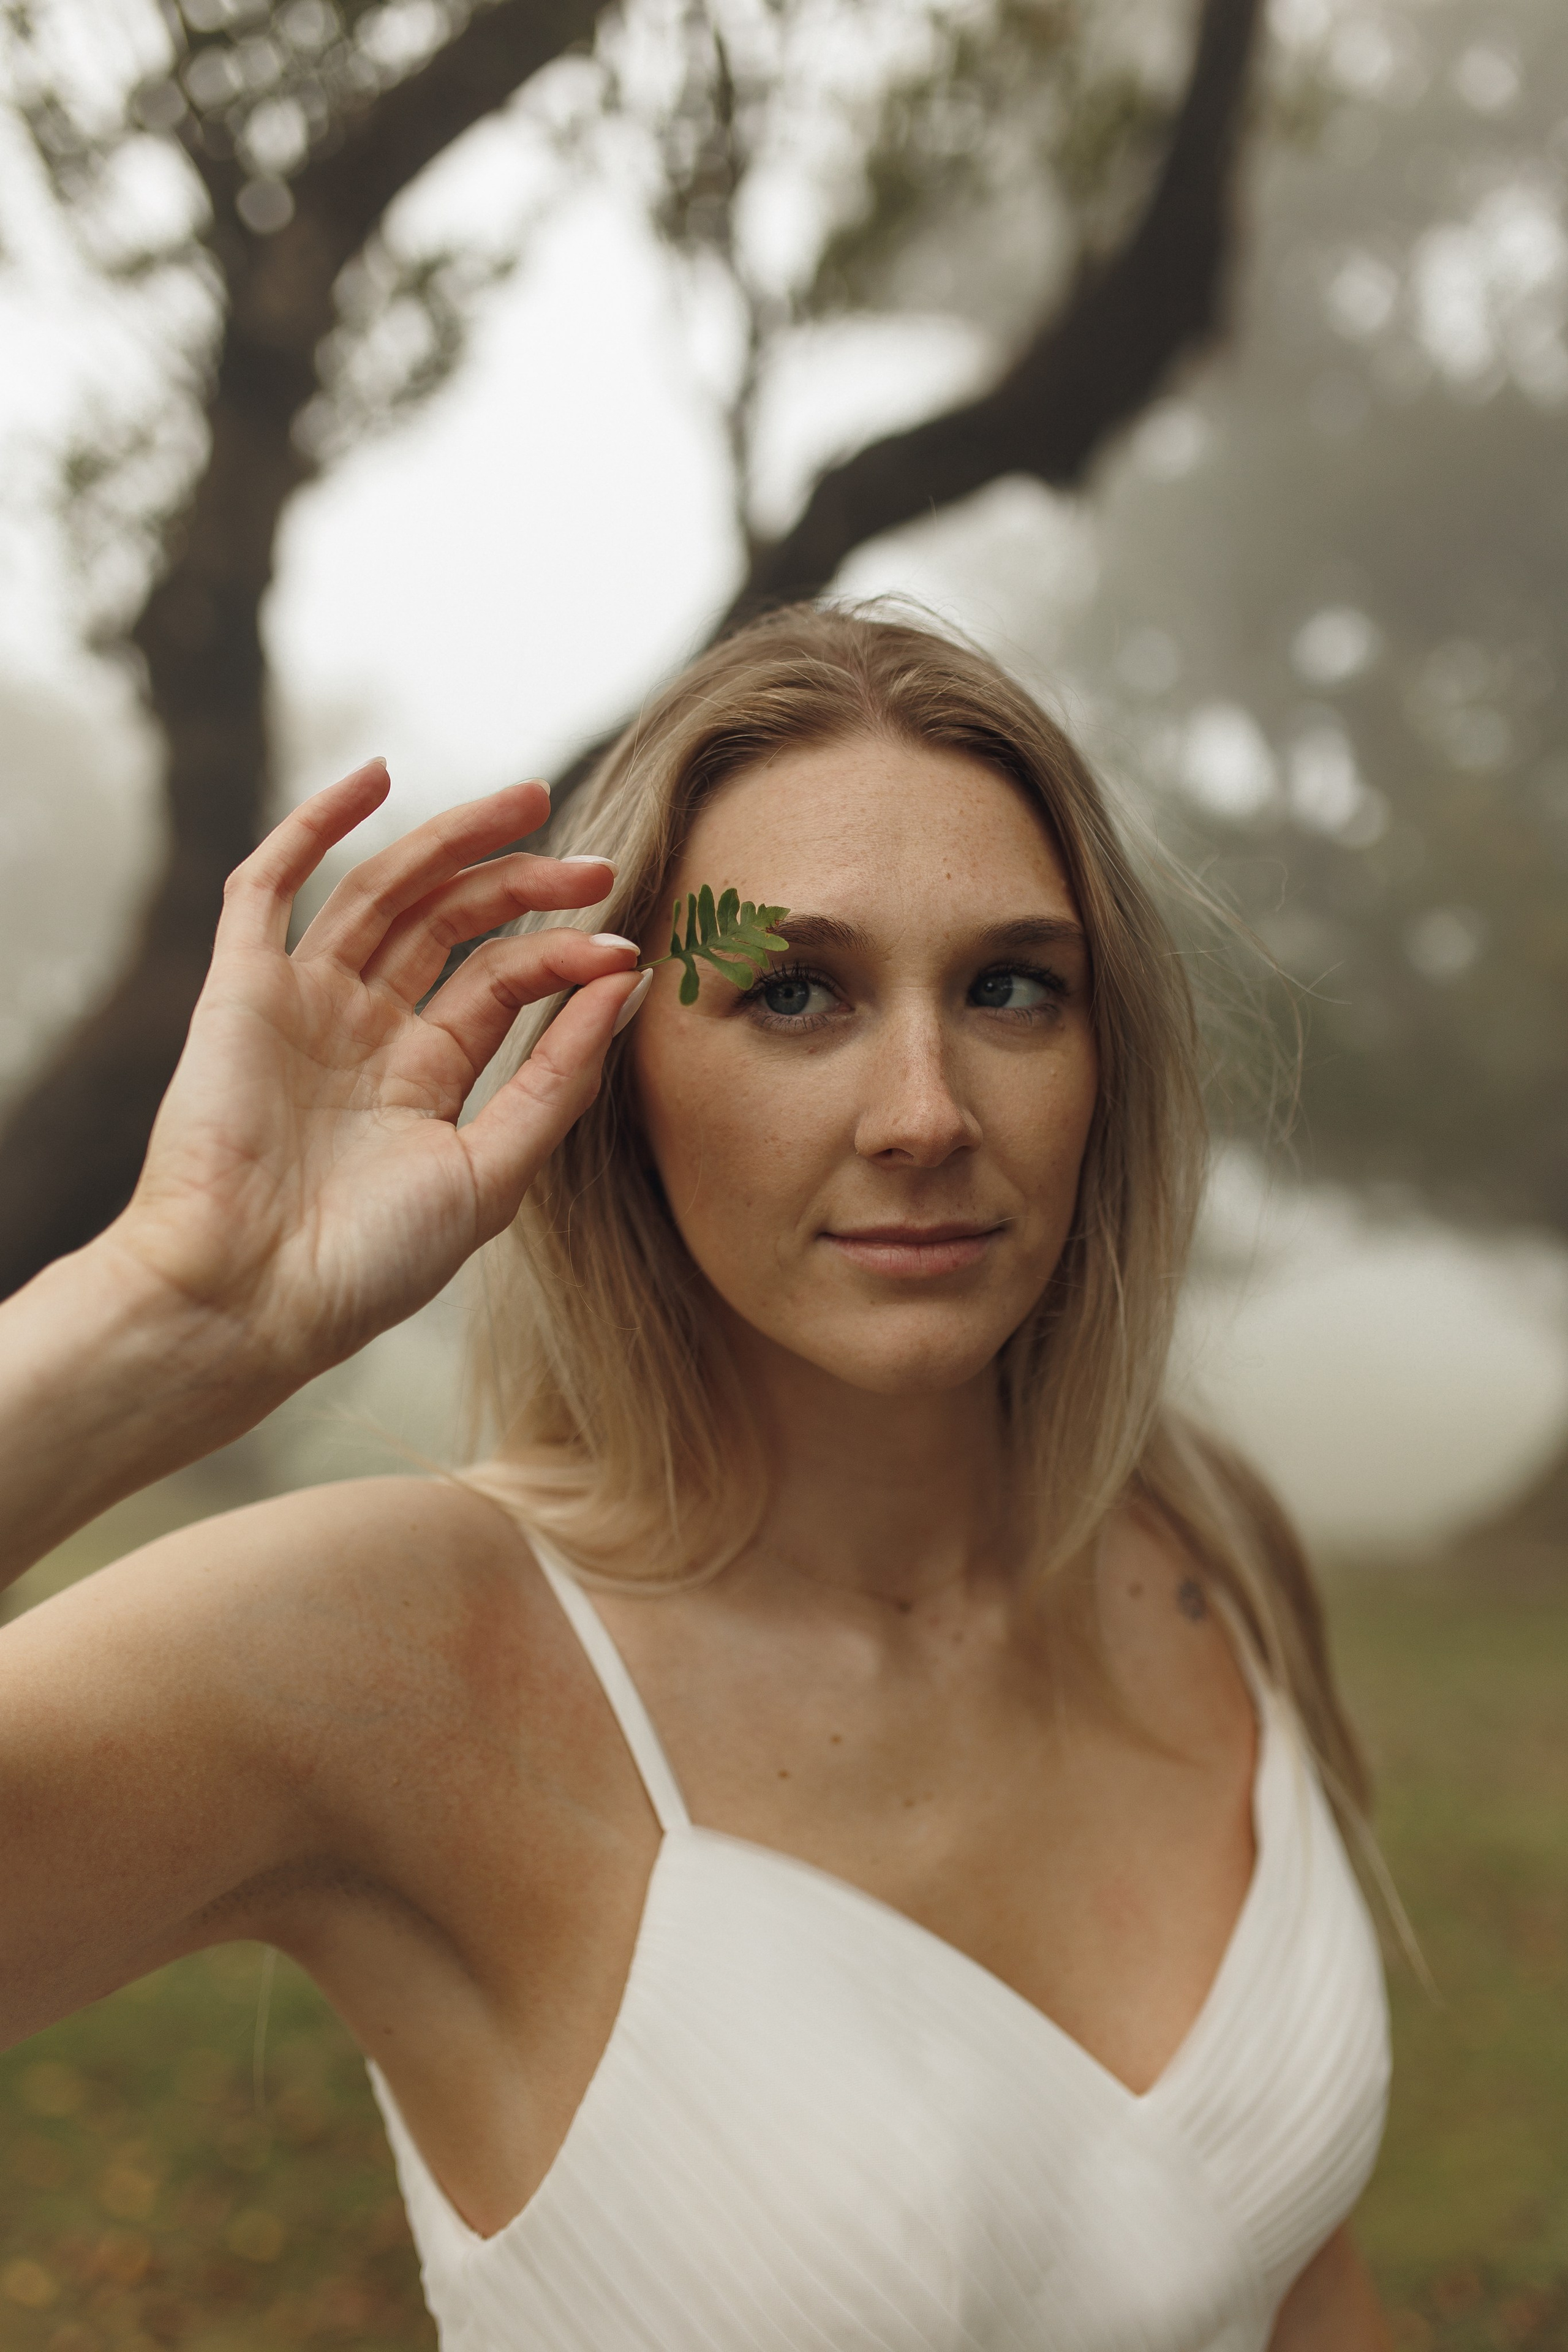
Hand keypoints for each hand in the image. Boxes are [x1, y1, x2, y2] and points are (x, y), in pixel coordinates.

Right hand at [105, 761, 643, 1387]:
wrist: (250, 1298)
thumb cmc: (371, 1262)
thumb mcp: (494, 1172)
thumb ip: (558, 1079)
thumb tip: (626, 984)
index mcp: (423, 1077)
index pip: (501, 982)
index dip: (564, 957)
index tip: (624, 948)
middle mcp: (364, 1030)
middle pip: (449, 924)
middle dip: (522, 884)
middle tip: (595, 861)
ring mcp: (301, 1004)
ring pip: (383, 891)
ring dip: (450, 840)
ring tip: (525, 800)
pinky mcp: (240, 990)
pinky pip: (270, 887)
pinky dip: (315, 826)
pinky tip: (374, 778)